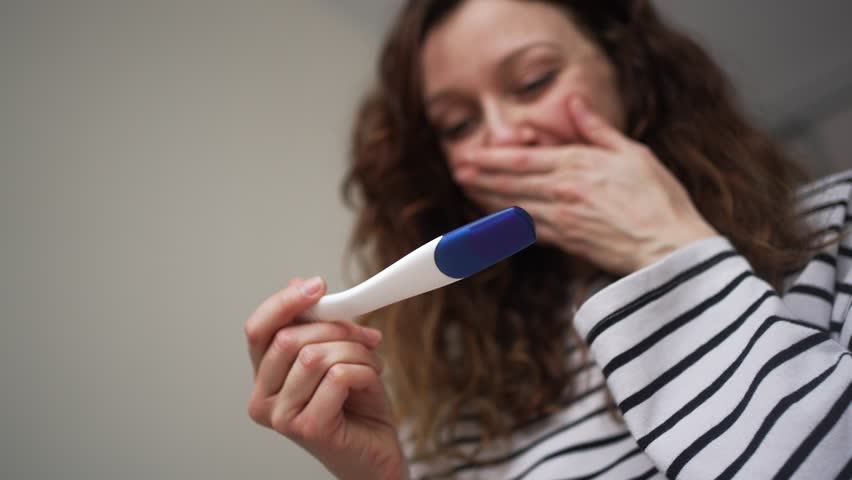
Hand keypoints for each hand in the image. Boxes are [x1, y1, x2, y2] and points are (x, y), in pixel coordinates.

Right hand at [245, 277, 408, 479]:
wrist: (377, 453)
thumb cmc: (356, 406)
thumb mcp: (336, 353)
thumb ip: (317, 324)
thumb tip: (301, 283)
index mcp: (265, 376)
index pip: (258, 330)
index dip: (284, 302)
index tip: (317, 286)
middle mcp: (263, 399)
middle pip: (289, 339)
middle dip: (335, 328)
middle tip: (364, 335)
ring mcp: (281, 417)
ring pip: (316, 356)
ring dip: (355, 352)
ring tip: (370, 364)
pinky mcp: (307, 428)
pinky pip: (337, 376)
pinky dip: (363, 370)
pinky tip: (371, 380)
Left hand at [453, 96, 716, 274]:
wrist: (669, 247)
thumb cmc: (659, 199)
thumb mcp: (633, 153)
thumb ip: (597, 130)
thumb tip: (575, 104)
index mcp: (580, 166)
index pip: (525, 160)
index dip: (494, 158)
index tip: (472, 154)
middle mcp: (565, 192)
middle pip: (512, 183)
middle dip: (482, 177)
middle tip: (458, 171)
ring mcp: (563, 219)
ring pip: (514, 207)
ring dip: (486, 198)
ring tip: (467, 190)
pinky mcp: (567, 242)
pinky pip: (529, 231)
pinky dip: (507, 224)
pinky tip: (492, 220)